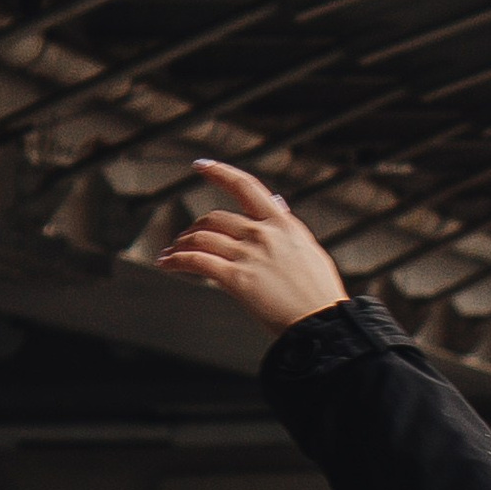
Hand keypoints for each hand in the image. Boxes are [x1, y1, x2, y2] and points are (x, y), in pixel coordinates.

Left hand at [157, 161, 348, 332]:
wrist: (323, 323)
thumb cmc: (319, 292)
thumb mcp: (308, 248)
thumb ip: (288, 226)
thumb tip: (277, 203)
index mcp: (282, 224)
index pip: (245, 186)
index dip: (220, 172)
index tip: (201, 166)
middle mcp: (263, 234)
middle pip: (215, 218)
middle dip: (194, 228)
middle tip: (184, 239)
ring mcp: (249, 256)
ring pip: (201, 238)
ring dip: (180, 244)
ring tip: (170, 254)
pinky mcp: (237, 280)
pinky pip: (196, 262)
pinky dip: (176, 260)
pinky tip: (167, 263)